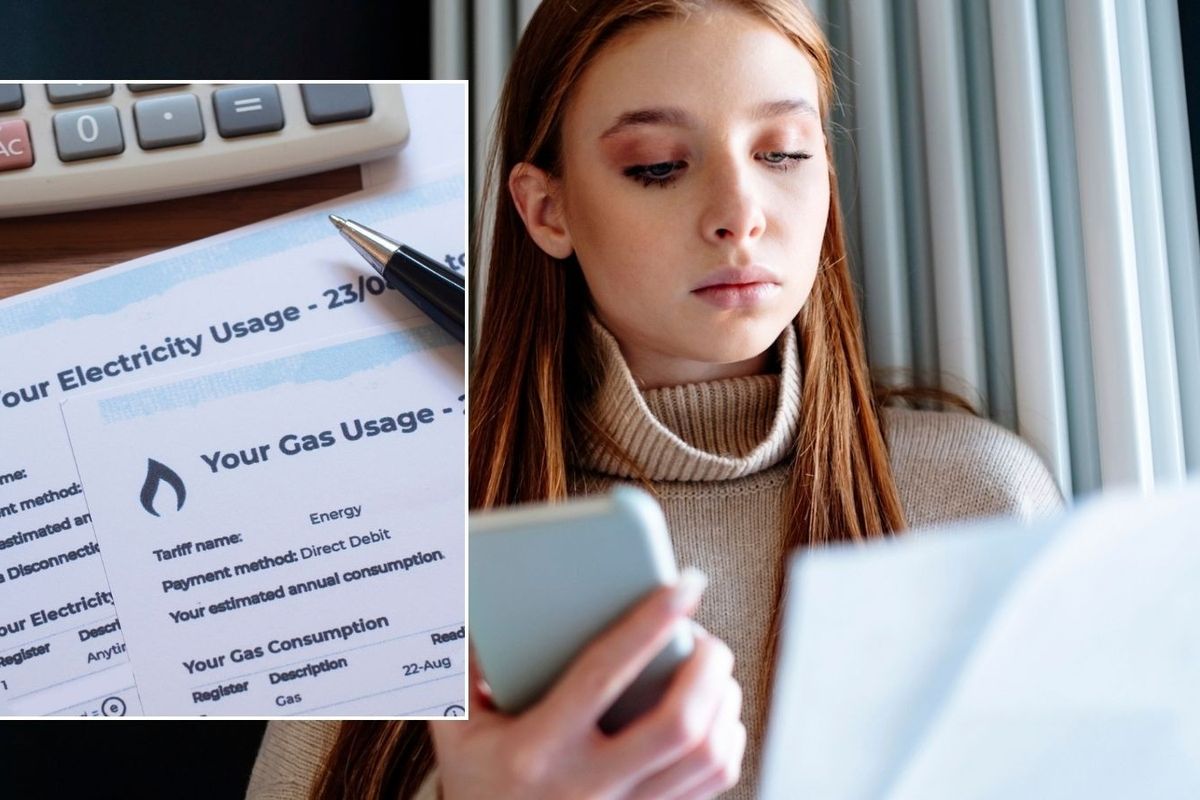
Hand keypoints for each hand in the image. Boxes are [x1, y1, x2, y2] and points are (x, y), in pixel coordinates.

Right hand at [430, 572, 745, 799]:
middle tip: (709, 639)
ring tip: (713, 672)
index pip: (604, 674)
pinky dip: (727, 740)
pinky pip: (712, 783)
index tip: (684, 586)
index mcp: (537, 751)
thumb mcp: (458, 729)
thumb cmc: (477, 785)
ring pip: (706, 756)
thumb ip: (467, 668)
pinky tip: (716, 715)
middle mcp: (588, 787)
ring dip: (724, 703)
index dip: (650, 623)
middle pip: (679, 725)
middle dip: (708, 669)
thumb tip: (486, 601)